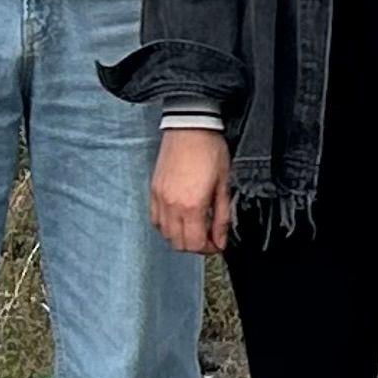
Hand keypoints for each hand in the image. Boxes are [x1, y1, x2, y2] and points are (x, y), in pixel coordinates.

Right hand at [151, 128, 233, 254]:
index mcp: (192, 206)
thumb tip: (220, 240)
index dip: (207, 249)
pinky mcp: (153, 190)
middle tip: (208, 239)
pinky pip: (155, 219)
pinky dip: (166, 226)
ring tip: (195, 229)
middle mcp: (171, 205)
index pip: (194, 243)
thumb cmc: (209, 151)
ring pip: (165, 234)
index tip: (216, 245)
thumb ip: (222, 217)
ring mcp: (159, 198)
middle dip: (195, 246)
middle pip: (178, 243)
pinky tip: (179, 219)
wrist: (190, 127)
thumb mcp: (223, 185)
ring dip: (180, 237)